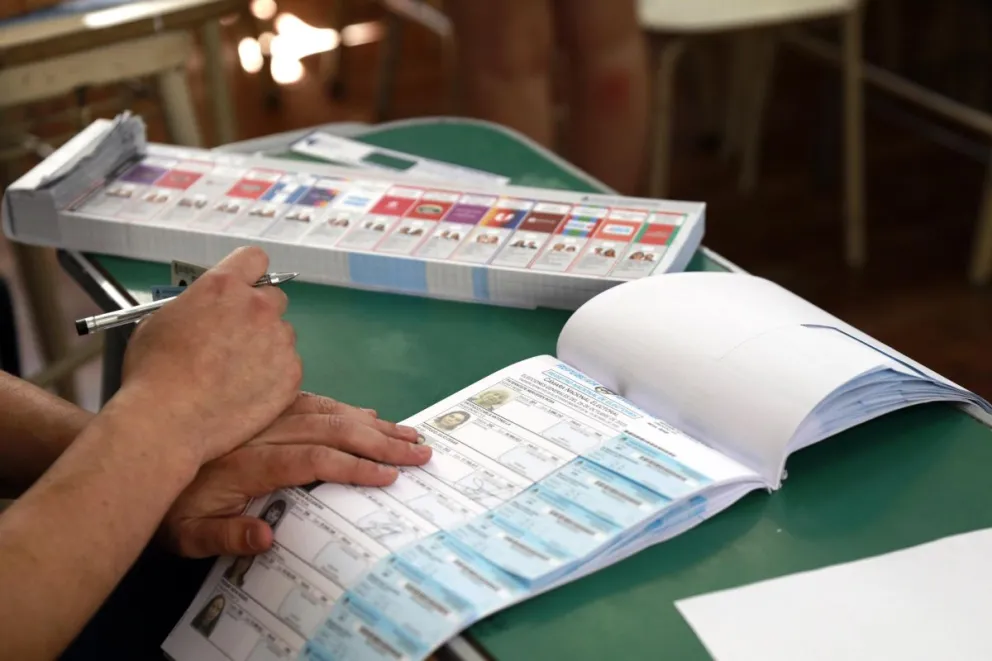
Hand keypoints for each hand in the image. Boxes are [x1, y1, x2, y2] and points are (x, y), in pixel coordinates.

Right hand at [115, 247, 301, 465]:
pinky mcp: (290, 373)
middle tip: (236, 338)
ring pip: (281, 335)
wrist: (168, 420)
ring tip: (236, 372)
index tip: (244, 287)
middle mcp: (257, 308)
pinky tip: (246, 391)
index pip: (254, 259)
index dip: (249, 273)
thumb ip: (193, 305)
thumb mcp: (159, 321)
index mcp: (224, 287)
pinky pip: (288, 366)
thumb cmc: (154, 373)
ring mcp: (278, 341)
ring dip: (266, 346)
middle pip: (273, 298)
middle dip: (257, 313)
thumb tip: (203, 309)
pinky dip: (273, 376)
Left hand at [160, 393, 431, 557]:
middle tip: (420, 453)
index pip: (314, 460)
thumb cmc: (166, 506)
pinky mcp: (265, 408)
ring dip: (372, 424)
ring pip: (328, 412)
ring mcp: (267, 416)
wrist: (138, 455)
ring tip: (407, 433)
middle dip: (381, 443)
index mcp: (251, 460)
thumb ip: (226, 535)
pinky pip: (313, 401)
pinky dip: (345, 408)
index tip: (389, 478)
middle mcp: (264, 430)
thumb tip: (267, 537)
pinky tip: (368, 414)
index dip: (355, 468)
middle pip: (333, 430)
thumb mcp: (186, 533)